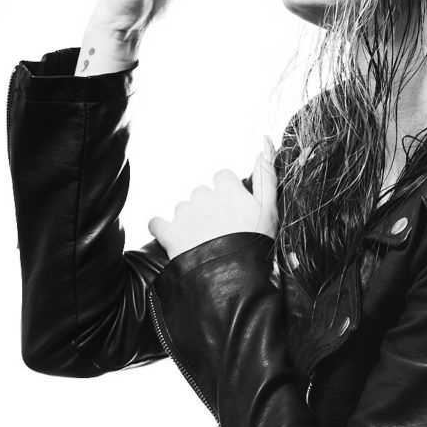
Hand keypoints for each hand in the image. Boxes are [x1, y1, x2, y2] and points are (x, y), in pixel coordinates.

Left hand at [148, 141, 277, 260]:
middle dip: (208, 209)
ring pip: (183, 209)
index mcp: (228, 189)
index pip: (222, 177)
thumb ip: (266, 177)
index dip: (227, 193)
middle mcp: (204, 196)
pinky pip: (157, 224)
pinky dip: (162, 230)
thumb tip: (263, 147)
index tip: (233, 211)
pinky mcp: (169, 233)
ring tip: (203, 242)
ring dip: (190, 221)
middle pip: (202, 194)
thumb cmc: (256, 245)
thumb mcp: (269, 210)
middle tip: (220, 231)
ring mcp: (185, 214)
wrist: (236, 278)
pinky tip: (174, 240)